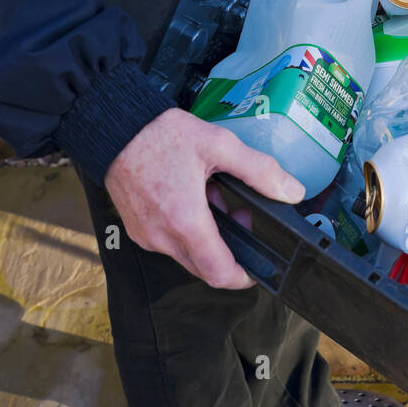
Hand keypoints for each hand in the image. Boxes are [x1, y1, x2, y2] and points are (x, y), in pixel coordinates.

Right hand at [104, 109, 304, 289]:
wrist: (115, 128)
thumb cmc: (161, 135)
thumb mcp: (219, 144)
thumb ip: (260, 170)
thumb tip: (292, 191)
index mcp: (185, 221)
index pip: (219, 273)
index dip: (243, 278)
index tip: (257, 268)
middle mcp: (162, 237)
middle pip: (205, 267)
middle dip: (229, 248)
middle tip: (239, 212)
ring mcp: (146, 236)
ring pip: (188, 255)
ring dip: (208, 237)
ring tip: (216, 197)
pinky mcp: (137, 230)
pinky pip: (169, 243)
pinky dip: (187, 230)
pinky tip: (193, 198)